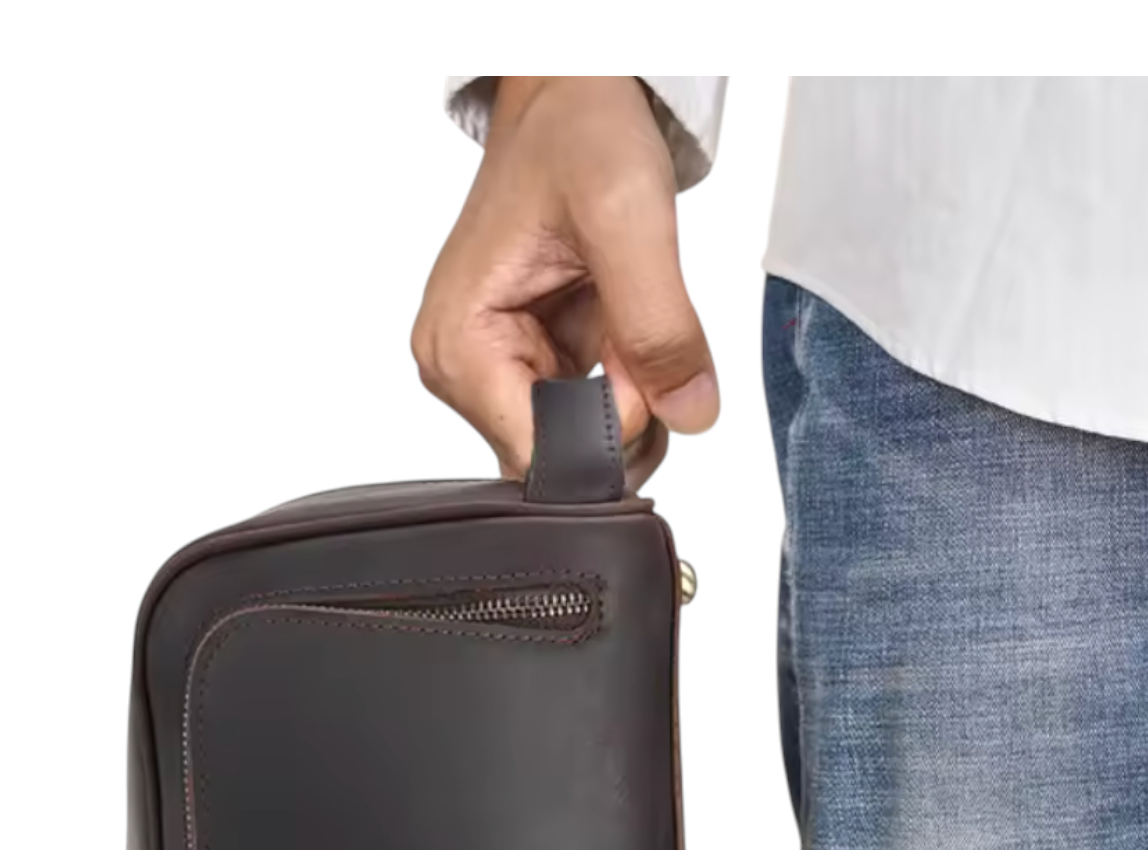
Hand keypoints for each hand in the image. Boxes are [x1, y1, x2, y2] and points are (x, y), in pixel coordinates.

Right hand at [412, 77, 718, 483]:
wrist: (575, 95)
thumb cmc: (576, 133)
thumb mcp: (627, 219)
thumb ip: (658, 326)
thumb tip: (690, 413)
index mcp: (457, 345)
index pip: (539, 454)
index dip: (608, 427)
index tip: (635, 362)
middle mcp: (465, 371)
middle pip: (562, 457)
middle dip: (623, 412)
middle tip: (635, 330)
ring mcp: (501, 372)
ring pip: (587, 442)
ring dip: (632, 395)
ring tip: (626, 313)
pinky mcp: (537, 365)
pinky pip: (598, 412)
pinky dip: (632, 381)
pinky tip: (623, 323)